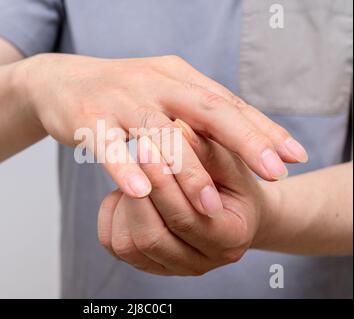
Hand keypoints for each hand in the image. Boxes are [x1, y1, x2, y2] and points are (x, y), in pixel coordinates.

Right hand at [16, 54, 306, 205]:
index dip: (262, 129)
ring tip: (211, 205)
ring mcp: (120, 98)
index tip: (294, 156)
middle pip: (206, 109)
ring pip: (159, 133)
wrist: (61, 80)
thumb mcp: (163, 93)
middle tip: (274, 172)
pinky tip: (143, 193)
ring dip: (186, 170)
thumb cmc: (122, 94)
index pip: (227, 102)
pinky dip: (125, 168)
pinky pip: (108, 145)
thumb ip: (197, 112)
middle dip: (244, 141)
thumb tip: (245, 134)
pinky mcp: (88, 117)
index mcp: (178, 77)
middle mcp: (154, 82)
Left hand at [97, 121, 268, 274]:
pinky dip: (112, 215)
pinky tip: (125, 192)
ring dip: (124, 205)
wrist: (226, 205)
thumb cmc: (228, 181)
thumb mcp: (229, 161)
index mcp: (231, 239)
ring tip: (134, 171)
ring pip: (128, 245)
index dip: (162, 183)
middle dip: (139, 190)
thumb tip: (178, 129)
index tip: (145, 143)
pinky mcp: (147, 264)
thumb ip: (206, 150)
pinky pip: (114, 244)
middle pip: (153, 237)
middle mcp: (202, 263)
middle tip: (130, 149)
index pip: (186, 218)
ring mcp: (172, 268)